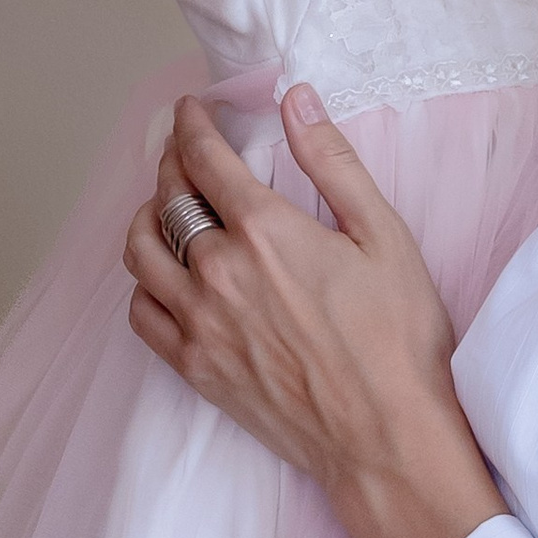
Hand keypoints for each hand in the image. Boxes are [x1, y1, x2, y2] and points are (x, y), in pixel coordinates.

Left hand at [124, 92, 506, 537]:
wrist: (384, 438)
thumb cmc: (397, 338)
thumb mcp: (383, 235)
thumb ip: (333, 162)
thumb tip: (297, 99)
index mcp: (265, 231)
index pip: (204, 159)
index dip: (192, 124)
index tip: (192, 109)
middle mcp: (218, 273)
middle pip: (167, 199)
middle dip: (171, 162)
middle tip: (184, 149)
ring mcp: (200, 324)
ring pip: (140, 252)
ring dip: (146, 216)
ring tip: (165, 206)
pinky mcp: (196, 367)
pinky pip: (141, 313)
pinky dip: (143, 282)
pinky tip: (164, 275)